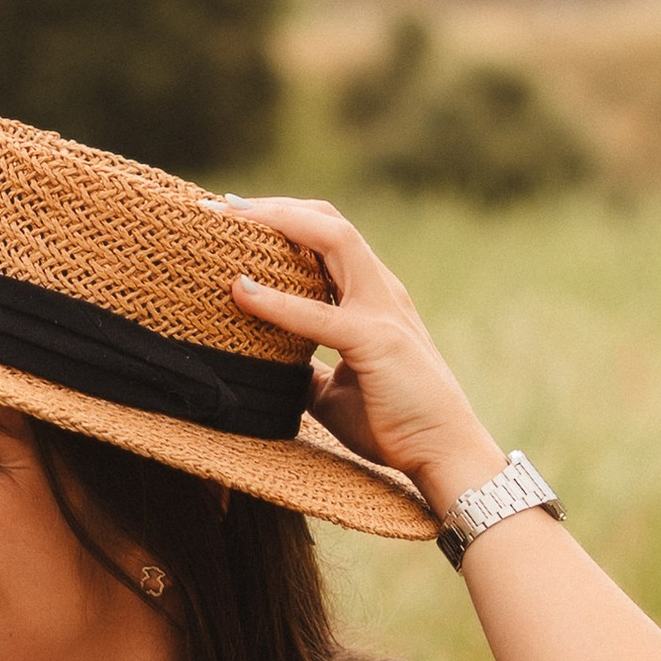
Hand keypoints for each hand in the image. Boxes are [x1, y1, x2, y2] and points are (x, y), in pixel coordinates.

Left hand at [209, 193, 501, 511]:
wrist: (443, 453)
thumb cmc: (395, 422)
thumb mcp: (336, 391)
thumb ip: (309, 370)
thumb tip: (270, 368)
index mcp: (371, 296)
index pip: (325, 237)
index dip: (281, 219)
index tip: (230, 217)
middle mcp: (379, 290)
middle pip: (327, 221)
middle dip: (272, 207)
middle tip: (217, 207)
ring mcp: (381, 309)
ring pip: (333, 238)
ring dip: (278, 223)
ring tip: (228, 220)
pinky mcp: (376, 340)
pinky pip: (319, 312)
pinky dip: (276, 298)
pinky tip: (241, 291)